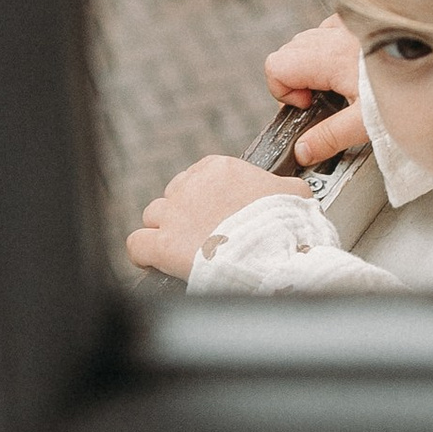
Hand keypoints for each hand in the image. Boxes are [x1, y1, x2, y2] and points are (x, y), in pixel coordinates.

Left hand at [129, 156, 295, 280]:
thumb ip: (282, 186)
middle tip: (202, 236)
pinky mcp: (162, 244)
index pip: (198, 176)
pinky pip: (137, 244)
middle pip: (174, 195)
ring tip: (182, 250)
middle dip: (184, 214)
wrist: (275, 256)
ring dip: (164, 231)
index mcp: (220, 169)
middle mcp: (191, 186)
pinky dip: (143, 254)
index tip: (215, 215)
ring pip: (153, 216)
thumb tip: (289, 190)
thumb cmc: (287, 226)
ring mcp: (174, 215)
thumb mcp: (295, 193)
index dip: (204, 198)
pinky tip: (154, 263)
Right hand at [264, 15, 365, 163]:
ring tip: (342, 85)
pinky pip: (332, 30)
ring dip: (315, 63)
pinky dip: (333, 47)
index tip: (310, 106)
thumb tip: (304, 151)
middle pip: (289, 53)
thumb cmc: (409, 88)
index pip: (277, 67)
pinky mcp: (361, 20)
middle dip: (299, 79)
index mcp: (329, 57)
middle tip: (325, 100)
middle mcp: (333, 34)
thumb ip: (330, 136)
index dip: (285, 91)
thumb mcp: (366, 122)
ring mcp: (347, 23)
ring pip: (309, 39)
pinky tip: (354, 67)